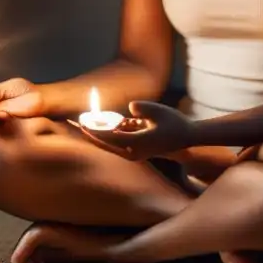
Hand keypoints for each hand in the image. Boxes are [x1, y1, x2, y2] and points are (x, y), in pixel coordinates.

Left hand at [77, 101, 194, 160]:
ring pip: (110, 143)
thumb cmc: (173, 123)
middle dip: (91, 133)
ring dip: (100, 133)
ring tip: (86, 121)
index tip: (81, 122)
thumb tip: (130, 110)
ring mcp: (133, 153)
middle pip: (105, 144)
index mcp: (136, 144)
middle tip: (76, 122)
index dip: (94, 129)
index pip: (109, 137)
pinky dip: (111, 133)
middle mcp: (132, 152)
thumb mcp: (158, 111)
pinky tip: (108, 123)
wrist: (186, 138)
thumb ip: (142, 108)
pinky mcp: (135, 151)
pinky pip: (117, 141)